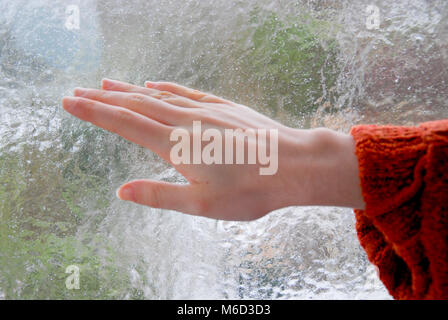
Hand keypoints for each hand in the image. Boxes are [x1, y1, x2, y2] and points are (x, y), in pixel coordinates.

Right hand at [62, 79, 363, 220]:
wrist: (294, 165)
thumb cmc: (250, 190)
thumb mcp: (201, 204)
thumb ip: (159, 195)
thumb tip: (122, 191)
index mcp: (176, 145)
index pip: (124, 123)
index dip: (94, 113)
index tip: (69, 102)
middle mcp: (186, 120)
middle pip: (135, 105)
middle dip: (103, 99)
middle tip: (77, 91)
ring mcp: (205, 110)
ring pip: (157, 96)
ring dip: (128, 90)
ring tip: (106, 83)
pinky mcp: (222, 107)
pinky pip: (185, 92)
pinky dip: (164, 88)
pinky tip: (154, 85)